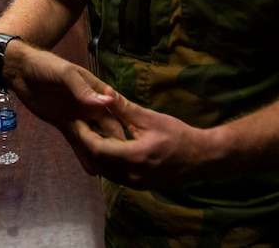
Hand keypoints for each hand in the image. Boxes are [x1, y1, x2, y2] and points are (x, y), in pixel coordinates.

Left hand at [3, 45, 116, 171]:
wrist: (22, 71)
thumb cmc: (47, 66)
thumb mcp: (66, 74)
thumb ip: (83, 89)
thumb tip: (106, 104)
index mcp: (96, 91)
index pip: (115, 111)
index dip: (125, 126)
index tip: (136, 146)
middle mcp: (91, 105)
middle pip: (107, 127)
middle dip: (115, 144)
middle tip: (126, 167)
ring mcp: (78, 116)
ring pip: (93, 137)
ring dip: (100, 153)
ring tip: (110, 174)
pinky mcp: (65, 124)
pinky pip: (76, 141)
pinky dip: (83, 155)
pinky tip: (92, 170)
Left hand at [70, 90, 216, 188]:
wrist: (201, 158)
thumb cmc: (178, 134)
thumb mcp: (151, 118)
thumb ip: (125, 108)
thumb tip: (105, 91)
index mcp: (134, 156)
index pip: (97, 149)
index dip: (83, 134)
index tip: (77, 119)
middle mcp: (132, 175)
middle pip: (97, 162)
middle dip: (86, 143)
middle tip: (79, 125)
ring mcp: (135, 184)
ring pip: (104, 171)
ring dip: (95, 154)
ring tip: (90, 133)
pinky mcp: (138, 186)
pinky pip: (114, 176)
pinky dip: (106, 162)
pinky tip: (106, 146)